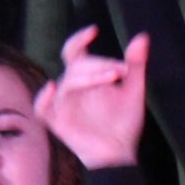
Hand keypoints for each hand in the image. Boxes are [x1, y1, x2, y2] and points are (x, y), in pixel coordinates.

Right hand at [35, 26, 147, 167]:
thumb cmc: (125, 122)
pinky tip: (52, 87)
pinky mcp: (58, 122)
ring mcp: (63, 104)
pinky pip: (42, 109)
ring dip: (89, 77)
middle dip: (98, 64)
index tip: (94, 30)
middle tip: (121, 70)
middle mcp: (72, 87)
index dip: (79, 39)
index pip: (74, 51)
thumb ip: (136, 65)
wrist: (122, 153)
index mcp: (86, 77)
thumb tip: (142, 36)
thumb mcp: (134, 91)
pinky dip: (43, 98)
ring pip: (67, 83)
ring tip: (113, 77)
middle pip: (75, 66)